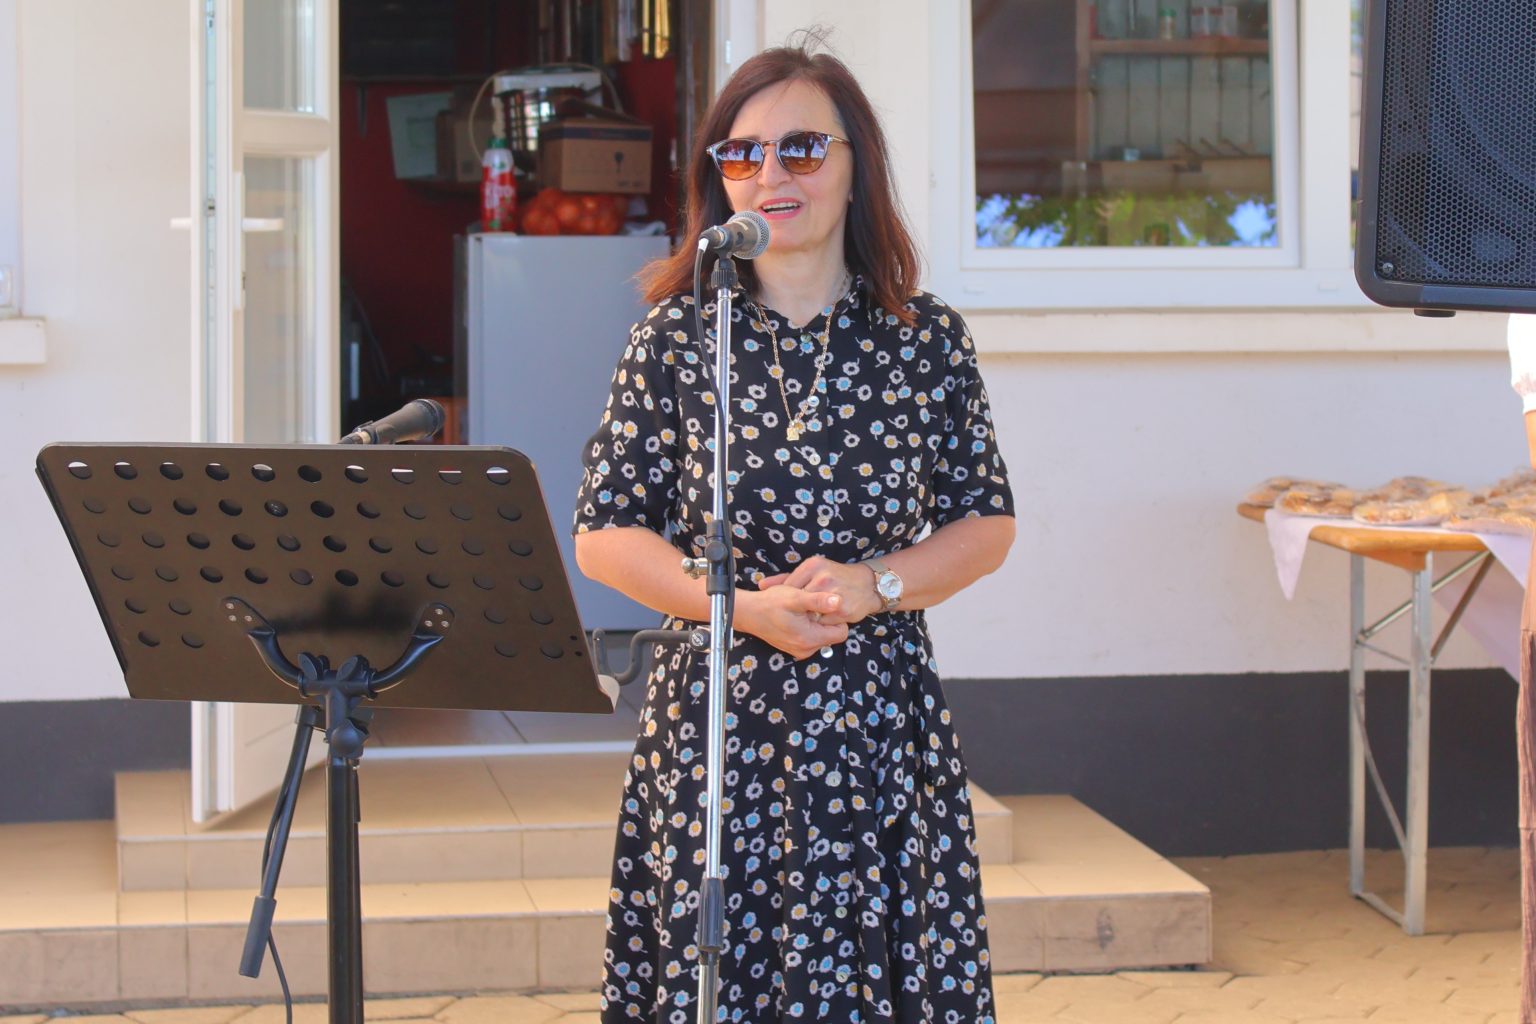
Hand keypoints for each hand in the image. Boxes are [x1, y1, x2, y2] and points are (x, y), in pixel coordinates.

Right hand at [736, 585, 848, 659]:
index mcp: (810, 639)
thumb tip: (839, 602)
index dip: (836, 617)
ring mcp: (800, 651)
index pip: (841, 632)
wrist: (748, 613)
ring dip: (815, 622)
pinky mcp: (794, 648)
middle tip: (810, 606)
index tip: (823, 606)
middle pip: (832, 634)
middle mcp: (807, 650)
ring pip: (821, 635)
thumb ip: (818, 600)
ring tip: (801, 610)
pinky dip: (807, 627)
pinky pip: (810, 637)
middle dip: (824, 619)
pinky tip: (795, 616)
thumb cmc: (770, 603)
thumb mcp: (795, 597)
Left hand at [757, 555, 882, 625]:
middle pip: (798, 601)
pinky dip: (822, 623)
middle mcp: (822, 577)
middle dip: (798, 610)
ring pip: (809, 614)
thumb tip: (761, 585)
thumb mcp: (812, 571)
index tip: (787, 605)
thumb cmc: (836, 577)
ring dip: (809, 618)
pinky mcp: (842, 609)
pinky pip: (823, 623)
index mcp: (813, 565)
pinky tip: (825, 618)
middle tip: (797, 614)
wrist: (868, 584)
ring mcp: (833, 593)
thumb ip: (786, 579)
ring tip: (812, 615)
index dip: (787, 599)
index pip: (788, 586)